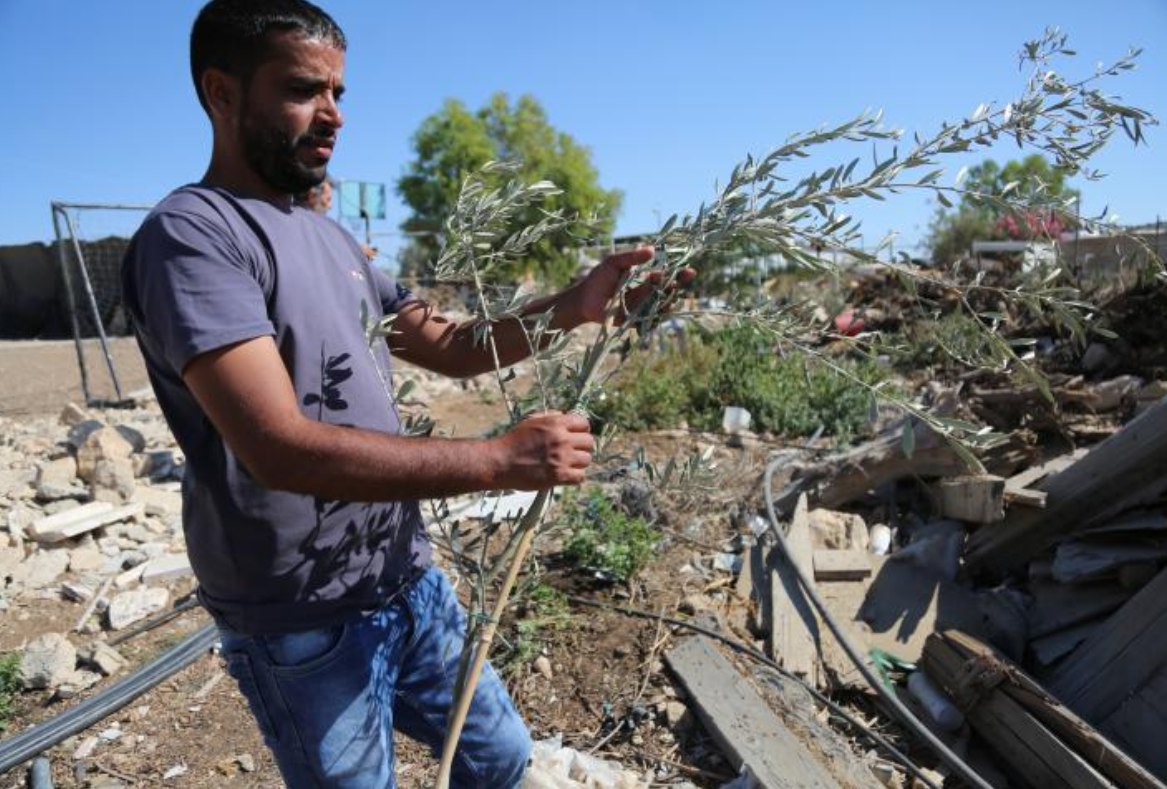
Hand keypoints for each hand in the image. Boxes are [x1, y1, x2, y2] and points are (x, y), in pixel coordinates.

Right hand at [491, 411, 594, 489]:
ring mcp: (562, 458)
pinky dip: (575, 476)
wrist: (500, 462)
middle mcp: (562, 439)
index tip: (577, 437)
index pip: (584, 424)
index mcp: (556, 423)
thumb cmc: (513, 441)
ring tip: (569, 464)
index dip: (582, 430)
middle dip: (583, 446)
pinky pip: (580, 476)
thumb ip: (550, 417)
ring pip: (587, 459)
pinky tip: (566, 475)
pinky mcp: (559, 476)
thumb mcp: (530, 420)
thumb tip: (565, 415)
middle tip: (574, 452)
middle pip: (589, 442)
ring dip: (579, 462)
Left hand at [575, 246, 695, 324]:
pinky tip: (662, 309)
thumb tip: (652, 248)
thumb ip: (631, 256)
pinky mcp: (637, 320)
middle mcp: (647, 292)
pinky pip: (653, 319)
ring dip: (670, 299)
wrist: (584, 301)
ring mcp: (644, 307)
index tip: (689, 270)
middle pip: (669, 289)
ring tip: (670, 292)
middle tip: (681, 279)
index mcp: (645, 277)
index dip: (679, 272)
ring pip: (664, 305)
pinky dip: (659, 315)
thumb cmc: (598, 279)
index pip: (666, 274)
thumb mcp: (614, 263)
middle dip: (677, 284)